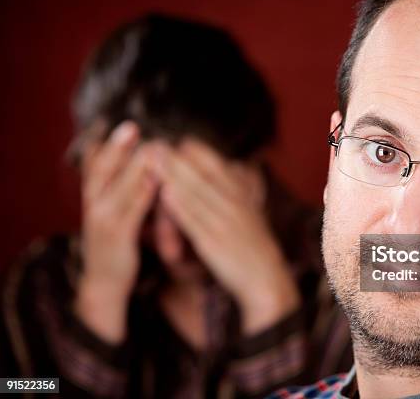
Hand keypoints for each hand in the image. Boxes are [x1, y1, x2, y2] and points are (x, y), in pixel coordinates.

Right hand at [76, 121, 157, 342]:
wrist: (105, 281)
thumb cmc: (115, 241)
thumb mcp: (112, 211)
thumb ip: (121, 186)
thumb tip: (137, 159)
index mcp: (93, 196)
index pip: (95, 163)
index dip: (107, 142)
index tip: (119, 120)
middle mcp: (94, 205)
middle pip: (102, 169)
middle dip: (117, 147)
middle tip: (132, 125)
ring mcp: (104, 221)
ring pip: (118, 187)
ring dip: (135, 166)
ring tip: (151, 146)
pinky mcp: (117, 237)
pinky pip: (132, 211)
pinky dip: (144, 193)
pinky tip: (157, 180)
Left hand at [152, 139, 300, 334]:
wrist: (267, 279)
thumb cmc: (253, 246)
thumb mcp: (251, 212)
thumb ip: (238, 190)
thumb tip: (234, 166)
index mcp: (241, 194)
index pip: (217, 165)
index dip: (196, 151)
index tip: (177, 140)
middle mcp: (233, 203)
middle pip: (202, 175)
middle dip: (177, 159)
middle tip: (155, 142)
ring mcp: (224, 222)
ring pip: (195, 194)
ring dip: (173, 176)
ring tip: (152, 160)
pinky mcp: (214, 242)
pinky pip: (195, 221)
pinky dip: (180, 206)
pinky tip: (165, 194)